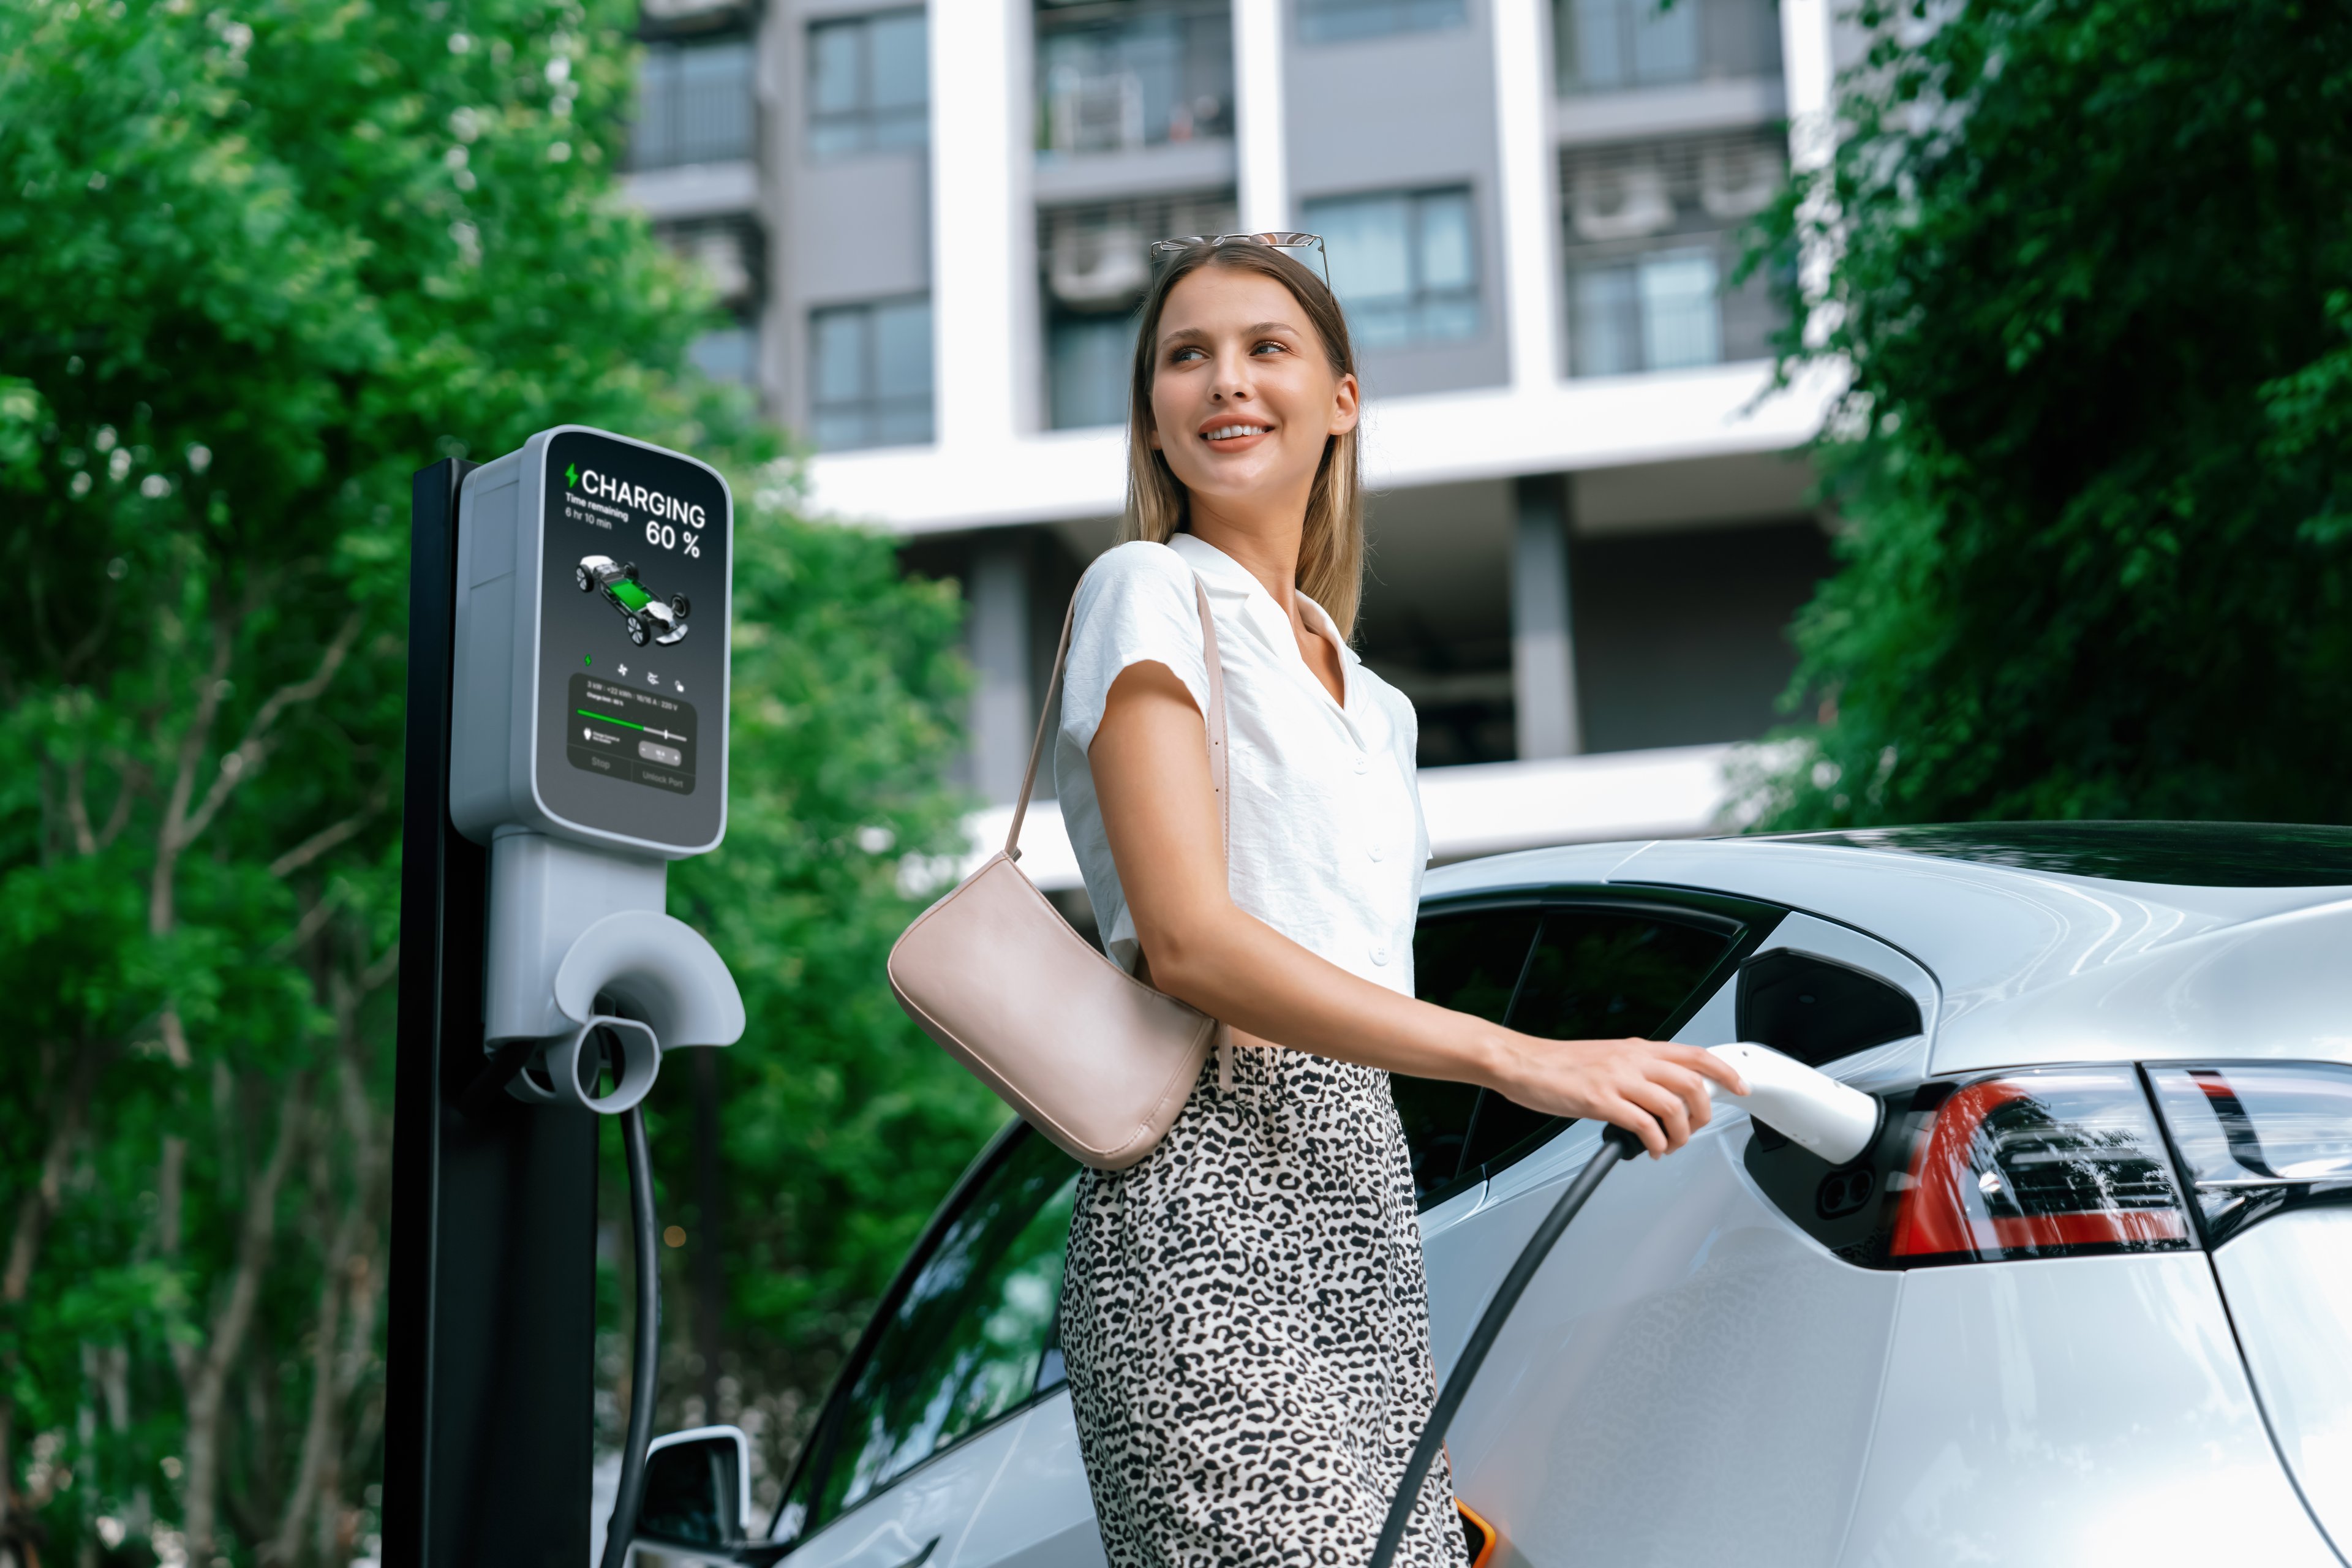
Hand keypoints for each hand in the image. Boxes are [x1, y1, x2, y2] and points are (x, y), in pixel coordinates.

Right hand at [1488, 1035, 1749, 1158]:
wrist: (1522, 1062)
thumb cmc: (1560, 1064)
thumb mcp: (1608, 1058)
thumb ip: (1637, 1070)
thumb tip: (1662, 1092)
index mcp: (1637, 1048)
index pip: (1695, 1055)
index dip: (1725, 1072)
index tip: (1740, 1087)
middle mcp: (1633, 1059)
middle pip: (1692, 1084)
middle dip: (1703, 1114)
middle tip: (1694, 1130)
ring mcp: (1617, 1079)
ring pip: (1672, 1107)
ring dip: (1680, 1135)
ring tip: (1670, 1145)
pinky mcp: (1600, 1100)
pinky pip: (1643, 1126)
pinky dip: (1655, 1143)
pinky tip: (1650, 1149)